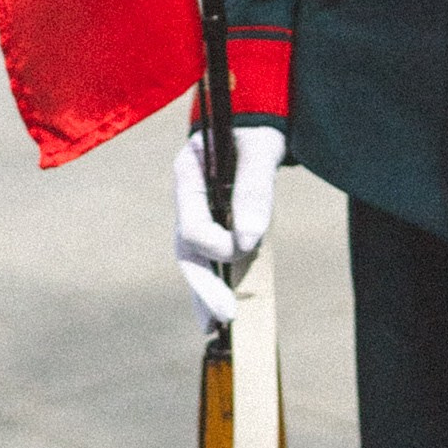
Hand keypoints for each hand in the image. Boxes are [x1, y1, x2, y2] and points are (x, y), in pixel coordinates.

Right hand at [172, 128, 283, 326]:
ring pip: (195, 261)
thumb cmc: (258, 127)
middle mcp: (188, 199)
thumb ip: (253, 188)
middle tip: (224, 316)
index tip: (250, 245)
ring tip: (215, 328)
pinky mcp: (216, 222)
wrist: (259, 119)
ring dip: (204, 294)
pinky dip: (217, 282)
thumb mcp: (260, 149)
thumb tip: (249, 238)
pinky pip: (211, 258)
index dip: (218, 243)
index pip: (192, 225)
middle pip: (187, 251)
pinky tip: (223, 312)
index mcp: (188, 175)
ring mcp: (199, 212)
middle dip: (203, 287)